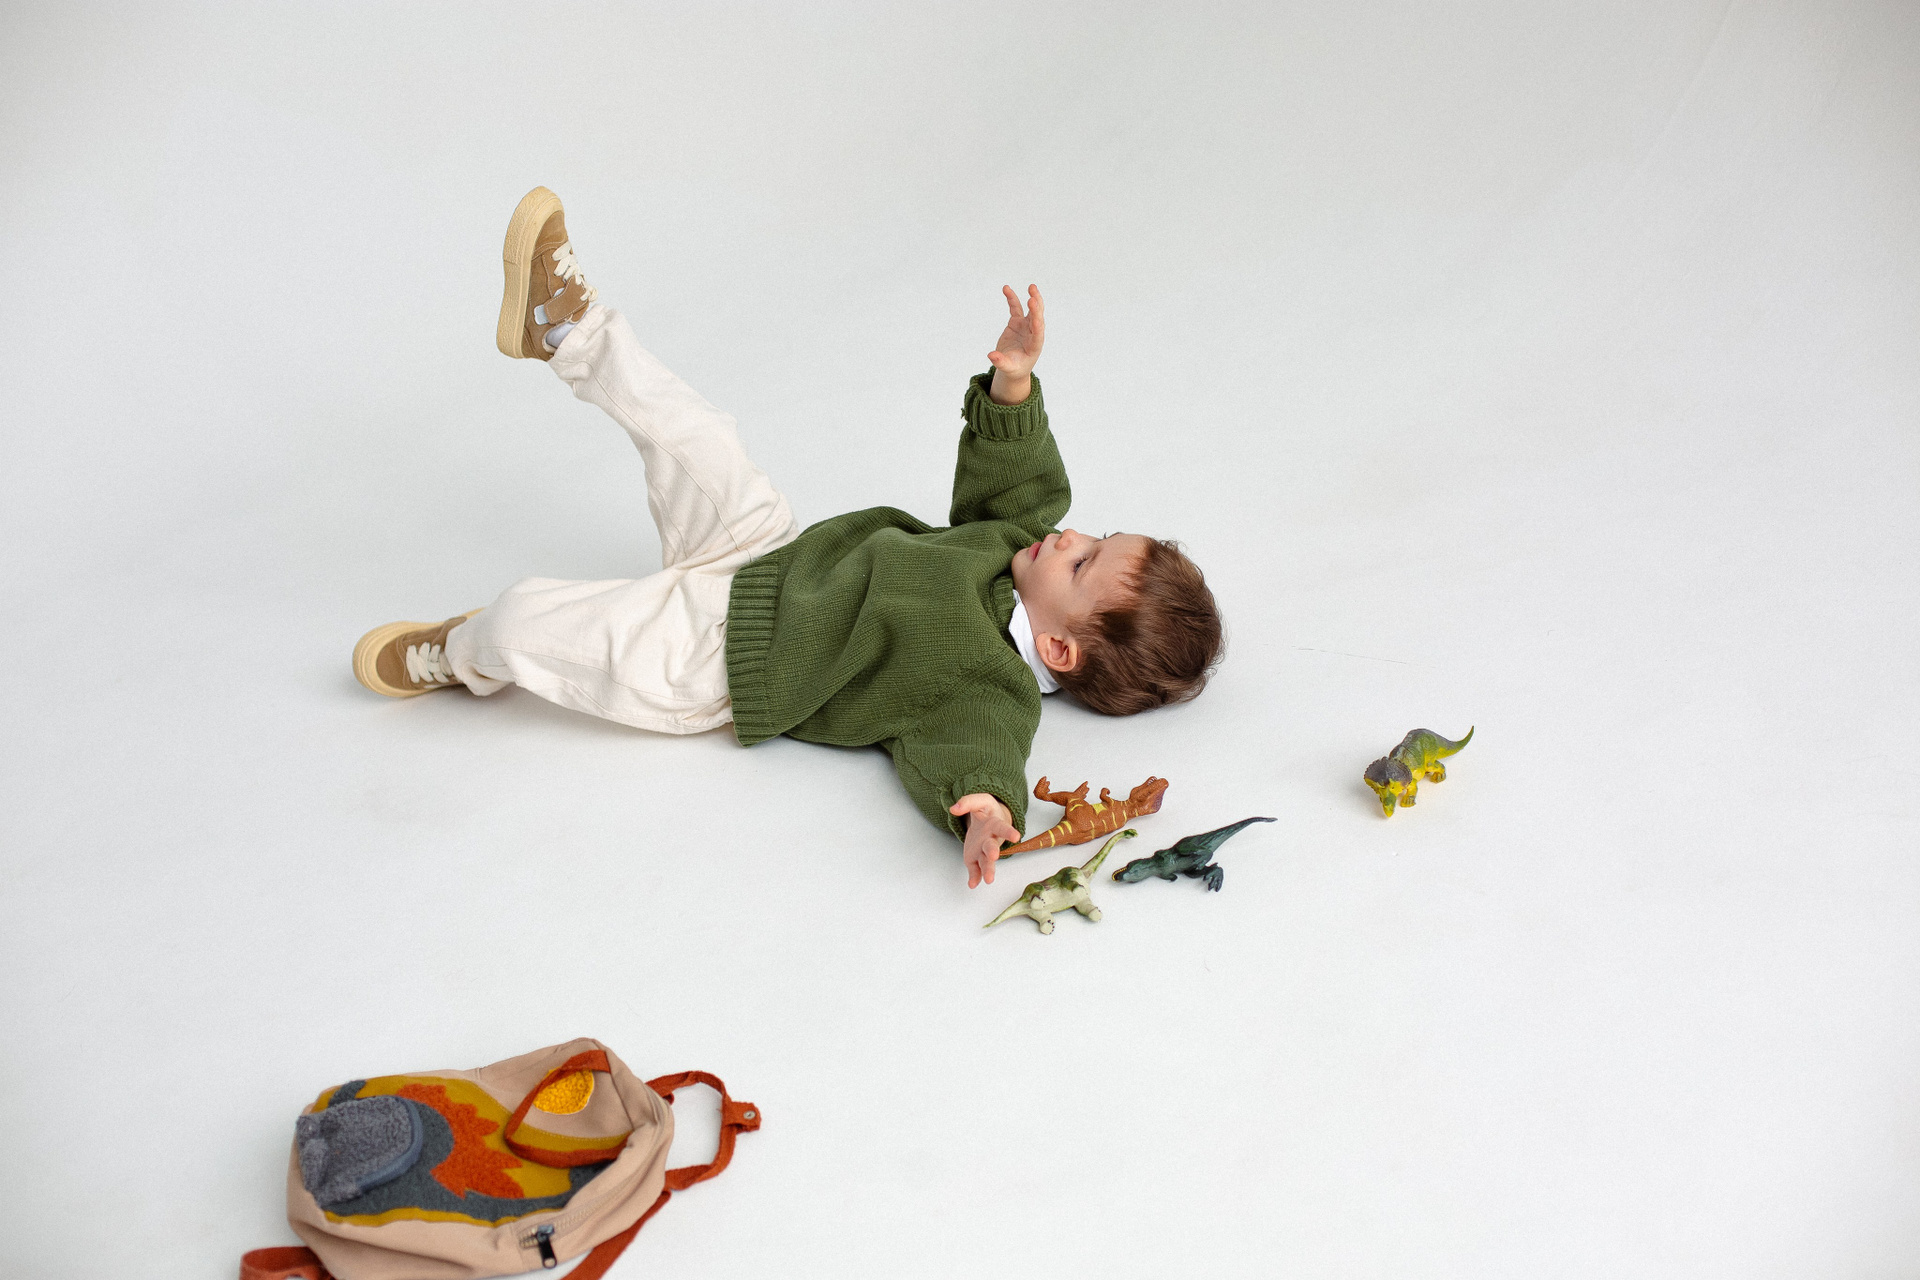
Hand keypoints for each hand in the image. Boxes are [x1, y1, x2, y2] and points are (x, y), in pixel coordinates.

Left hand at [950, 792, 1020, 887]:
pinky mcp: (974, 859)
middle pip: (992, 847)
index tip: (1016, 836)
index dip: (1009, 832)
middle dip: (993, 852)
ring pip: (986, 862)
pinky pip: (975, 870)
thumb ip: (968, 802)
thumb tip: (953, 808)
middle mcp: (991, 840)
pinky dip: (974, 877)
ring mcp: (982, 851)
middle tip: (994, 856)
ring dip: (987, 870)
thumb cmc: (986, 812)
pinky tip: (972, 884)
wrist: (987, 821)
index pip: (1002, 828)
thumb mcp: (980, 801)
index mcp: (995, 825)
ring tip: (988, 880)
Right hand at [987, 285, 1044, 403]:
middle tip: (1033, 298)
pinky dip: (1012, 299)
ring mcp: (1026, 326)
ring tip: (1032, 286)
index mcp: (1034, 346)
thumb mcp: (1008, 368)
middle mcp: (1033, 334)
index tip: (1036, 319)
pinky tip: (1006, 289)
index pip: (1038, 335)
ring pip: (1031, 310)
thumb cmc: (1014, 369)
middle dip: (1036, 309)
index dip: (1037, 327)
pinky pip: (1015, 308)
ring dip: (1033, 298)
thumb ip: (1001, 362)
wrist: (1013, 365)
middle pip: (1037, 319)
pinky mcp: (1017, 322)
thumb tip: (991, 355)